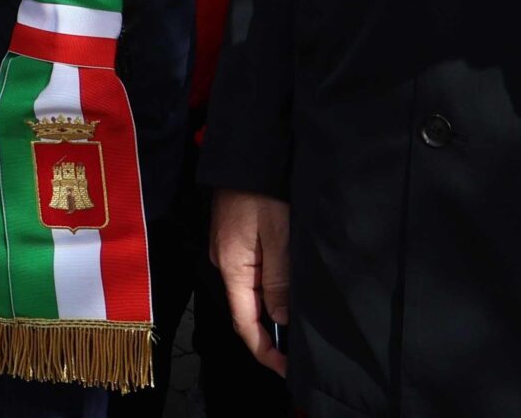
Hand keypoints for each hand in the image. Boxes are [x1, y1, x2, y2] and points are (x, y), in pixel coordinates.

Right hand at [211, 189, 290, 375]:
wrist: (247, 151)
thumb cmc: (264, 189)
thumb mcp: (279, 236)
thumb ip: (279, 281)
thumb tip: (281, 321)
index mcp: (231, 267)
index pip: (244, 323)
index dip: (265, 350)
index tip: (287, 370)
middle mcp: (223, 262)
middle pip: (244, 311)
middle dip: (268, 335)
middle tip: (297, 353)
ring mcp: (226, 249)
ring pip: (247, 292)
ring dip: (269, 312)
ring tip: (296, 326)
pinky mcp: (233, 238)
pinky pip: (248, 274)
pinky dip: (265, 290)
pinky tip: (284, 292)